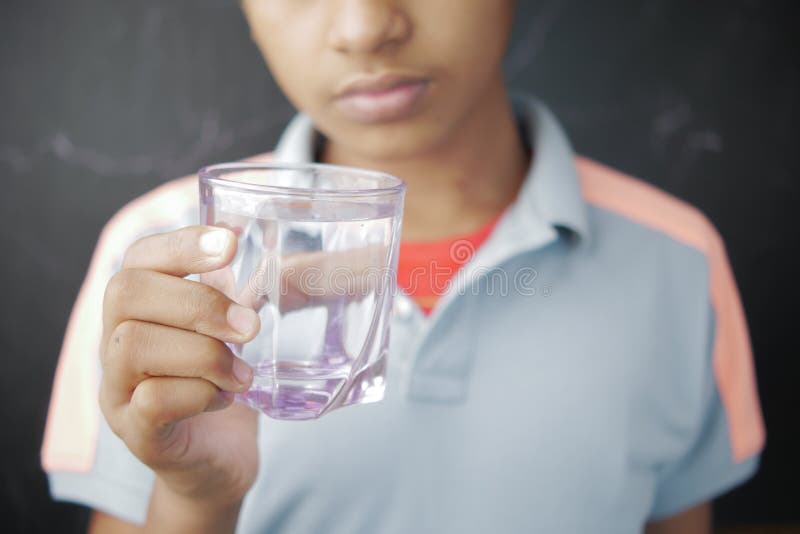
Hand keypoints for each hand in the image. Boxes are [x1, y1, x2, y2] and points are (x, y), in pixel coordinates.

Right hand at [99, 226, 260, 509]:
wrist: (217, 459)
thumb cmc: (222, 383)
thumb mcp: (229, 331)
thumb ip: (232, 292)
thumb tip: (254, 243)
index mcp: (140, 309)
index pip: (138, 256)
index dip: (182, 242)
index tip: (232, 243)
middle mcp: (114, 342)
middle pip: (127, 292)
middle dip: (199, 302)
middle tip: (250, 326)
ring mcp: (117, 390)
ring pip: (134, 344)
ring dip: (204, 353)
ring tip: (242, 374)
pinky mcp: (135, 434)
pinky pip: (151, 401)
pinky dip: (199, 393)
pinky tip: (225, 398)